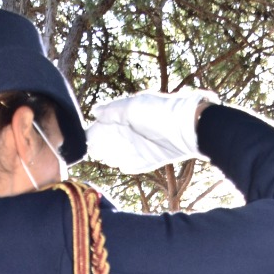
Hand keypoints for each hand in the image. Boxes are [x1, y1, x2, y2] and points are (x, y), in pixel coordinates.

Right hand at [87, 90, 215, 174]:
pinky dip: (129, 166)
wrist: (186, 128)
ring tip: (109, 158)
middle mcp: (129, 132)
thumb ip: (112, 110)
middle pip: (108, 142)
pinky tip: (124, 166)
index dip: (93, 133)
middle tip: (96, 151)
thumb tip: (94, 112)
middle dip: (101, 147)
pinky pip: (134, 165)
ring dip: (112, 157)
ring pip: (119, 155)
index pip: (101, 126)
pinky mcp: (149, 159)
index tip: (87, 140)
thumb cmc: (158, 113)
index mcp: (123, 116)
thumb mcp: (132, 107)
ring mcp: (139, 146)